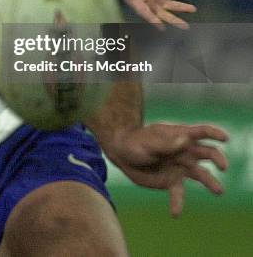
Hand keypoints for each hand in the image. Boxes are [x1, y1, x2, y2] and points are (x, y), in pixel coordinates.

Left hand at [104, 123, 228, 216]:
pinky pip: (178, 193)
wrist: (121, 153)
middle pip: (207, 153)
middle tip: (223, 166)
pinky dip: (178, 203)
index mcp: (179, 136)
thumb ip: (167, 143)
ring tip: (219, 191)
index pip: (201, 132)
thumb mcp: (148, 142)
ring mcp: (179, 167)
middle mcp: (184, 151)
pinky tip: (175, 213)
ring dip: (211, 182)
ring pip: (200, 174)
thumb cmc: (135, 142)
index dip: (214, 133)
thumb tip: (186, 140)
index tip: (224, 138)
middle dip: (218, 158)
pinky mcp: (171, 181)